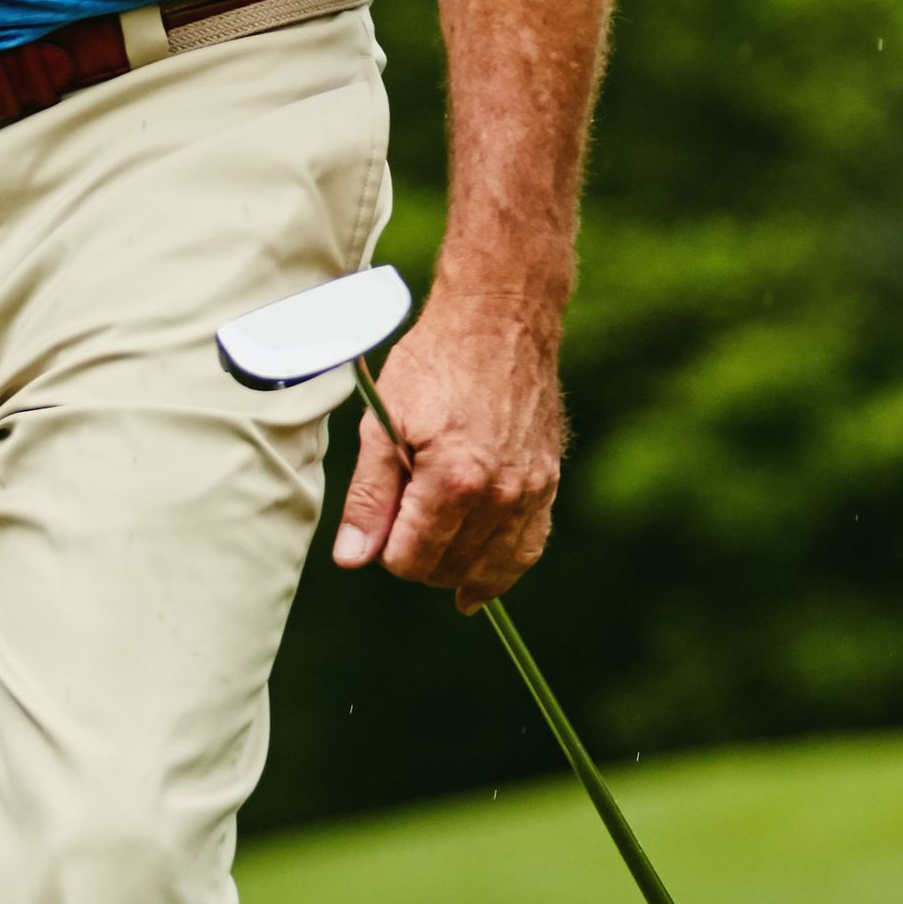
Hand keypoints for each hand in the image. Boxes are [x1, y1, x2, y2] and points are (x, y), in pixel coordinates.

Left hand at [336, 282, 563, 603]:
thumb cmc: (435, 362)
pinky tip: (477, 584)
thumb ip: (369, 498)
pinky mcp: (548, 484)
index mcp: (454, 480)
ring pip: (489, 571)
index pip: (410, 560)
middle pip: (447, 570)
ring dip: (455, 568)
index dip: (385, 548)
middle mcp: (500, 495)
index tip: (383, 516)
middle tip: (406, 512)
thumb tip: (354, 559)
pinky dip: (499, 569)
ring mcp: (531, 492)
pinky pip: (526, 551)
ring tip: (434, 546)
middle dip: (418, 556)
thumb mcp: (383, 423)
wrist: (500, 320)